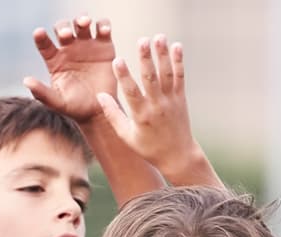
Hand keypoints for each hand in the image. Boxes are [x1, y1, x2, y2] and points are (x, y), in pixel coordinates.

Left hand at [25, 15, 116, 122]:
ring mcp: (86, 45)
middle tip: (65, 35)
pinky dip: (103, 24)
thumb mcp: (57, 103)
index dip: (40, 37)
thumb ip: (42, 93)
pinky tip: (103, 30)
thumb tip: (26, 81)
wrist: (100, 111)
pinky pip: (103, 28)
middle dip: (63, 28)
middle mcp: (69, 49)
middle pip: (62, 28)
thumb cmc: (75, 108)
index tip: (38, 32)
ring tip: (84, 23)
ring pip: (81, 23)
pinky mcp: (104, 45)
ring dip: (81, 19)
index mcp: (54, 60)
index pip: (44, 44)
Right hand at [96, 35, 217, 186]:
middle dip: (146, 59)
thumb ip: (113, 115)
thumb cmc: (148, 148)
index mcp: (141, 116)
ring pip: (166, 74)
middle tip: (142, 41)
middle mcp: (157, 106)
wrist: (178, 155)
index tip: (117, 60)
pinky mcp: (181, 98)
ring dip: (162, 55)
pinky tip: (176, 46)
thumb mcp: (127, 136)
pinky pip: (180, 77)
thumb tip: (100, 95)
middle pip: (151, 79)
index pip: (130, 92)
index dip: (123, 76)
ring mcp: (170, 101)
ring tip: (158, 37)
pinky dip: (179, 61)